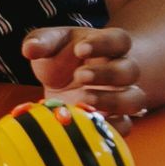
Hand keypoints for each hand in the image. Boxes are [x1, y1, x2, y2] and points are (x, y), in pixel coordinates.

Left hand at [23, 27, 146, 118]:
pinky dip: (112, 126)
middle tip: (80, 76)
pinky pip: (125, 125)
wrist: (63, 83)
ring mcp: (122, 95)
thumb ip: (41, 42)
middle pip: (130, 70)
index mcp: (108, 45)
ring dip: (112, 101)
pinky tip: (90, 123)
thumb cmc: (59, 57)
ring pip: (135, 98)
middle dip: (106, 74)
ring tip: (83, 99)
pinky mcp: (116, 118)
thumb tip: (29, 49)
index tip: (80, 48)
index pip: (119, 39)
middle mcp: (121, 70)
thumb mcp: (49, 44)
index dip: (104, 43)